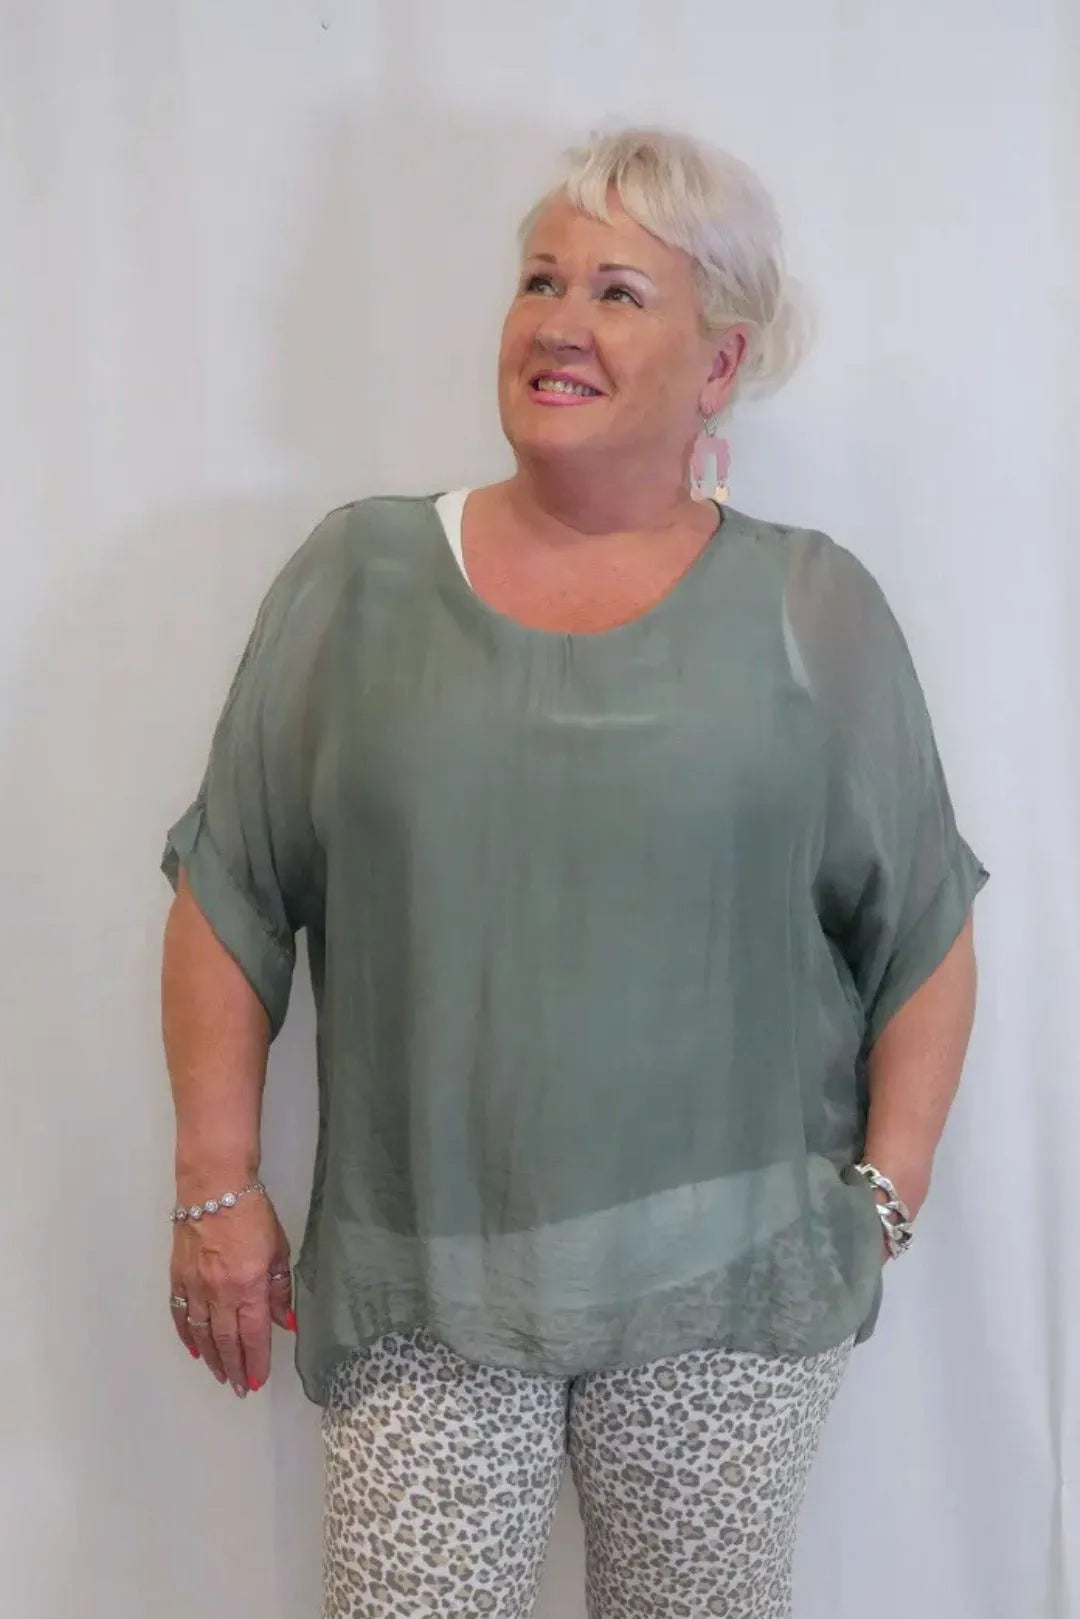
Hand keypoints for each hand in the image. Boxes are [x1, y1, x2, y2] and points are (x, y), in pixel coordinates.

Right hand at [169, 1188, 293, 1396]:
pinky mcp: (178, 1277)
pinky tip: (194, 1348)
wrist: (214, 1187)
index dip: (257, 1360)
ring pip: (202, 1333)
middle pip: (227, 1340)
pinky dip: (187, 1335)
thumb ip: (281, 1289)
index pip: (254, 1334)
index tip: (259, 1380)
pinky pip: (181, 1314)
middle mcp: (220, 1292)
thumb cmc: (252, 1214)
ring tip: (221, 1375)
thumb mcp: (278, 1249)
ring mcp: (196, 1286)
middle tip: (241, 1388)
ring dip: (212, 1358)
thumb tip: (287, 1322)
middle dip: (235, 1368)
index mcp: (249, 1285)